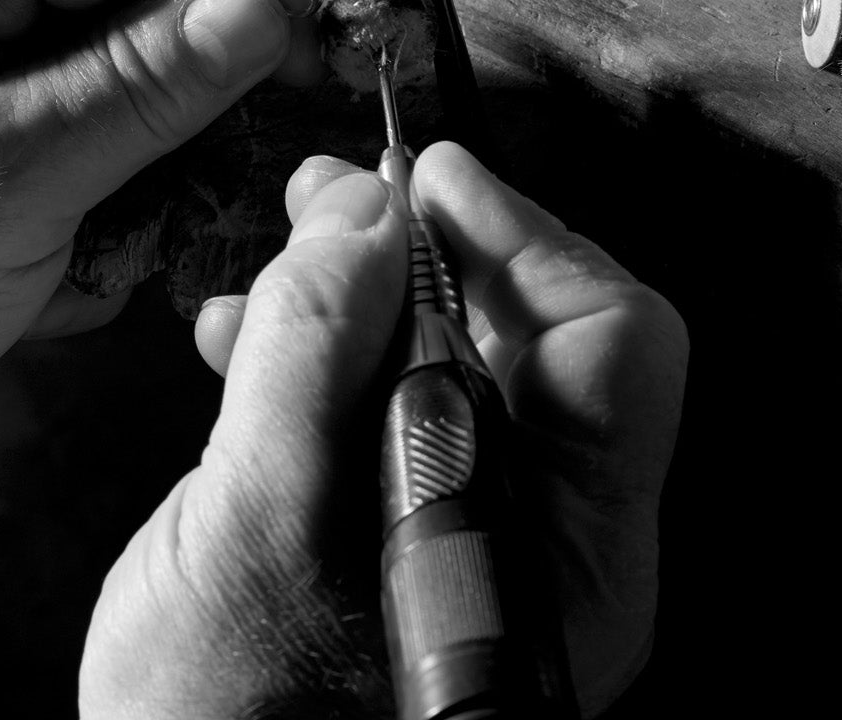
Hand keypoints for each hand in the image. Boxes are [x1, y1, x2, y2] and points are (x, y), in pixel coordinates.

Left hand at [0, 0, 313, 638]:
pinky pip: (73, 164)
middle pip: (119, 4)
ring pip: (109, 95)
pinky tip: (55, 288)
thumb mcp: (9, 173)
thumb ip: (145, 82)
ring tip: (102, 252)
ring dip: (134, 177)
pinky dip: (90, 225)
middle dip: (177, 94)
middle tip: (221, 165)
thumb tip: (263, 2)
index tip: (310, 26)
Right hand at [82, 142, 687, 718]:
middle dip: (427, 248)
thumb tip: (362, 204)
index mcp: (571, 552)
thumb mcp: (262, 519)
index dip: (524, 235)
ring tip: (263, 260)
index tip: (424, 174)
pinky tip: (232, 338)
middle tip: (328, 190)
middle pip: (532, 339)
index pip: (612, 341)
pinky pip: (384, 410)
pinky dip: (316, 354)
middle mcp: (545, 538)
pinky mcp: (394, 538)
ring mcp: (470, 539)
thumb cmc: (230, 710)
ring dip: (355, 293)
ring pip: (448, 363)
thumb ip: (314, 349)